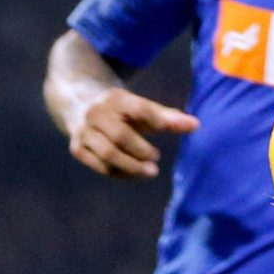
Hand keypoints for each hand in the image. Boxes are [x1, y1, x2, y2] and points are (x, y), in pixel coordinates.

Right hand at [66, 85, 196, 178]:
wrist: (78, 105)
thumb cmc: (121, 111)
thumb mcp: (141, 108)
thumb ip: (167, 117)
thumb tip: (196, 125)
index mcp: (116, 99)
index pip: (137, 109)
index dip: (155, 120)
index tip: (167, 128)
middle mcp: (97, 114)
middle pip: (120, 135)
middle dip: (140, 150)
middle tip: (157, 158)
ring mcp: (84, 132)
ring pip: (107, 154)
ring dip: (130, 166)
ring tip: (150, 171)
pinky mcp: (77, 148)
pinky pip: (99, 166)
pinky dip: (118, 173)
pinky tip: (133, 174)